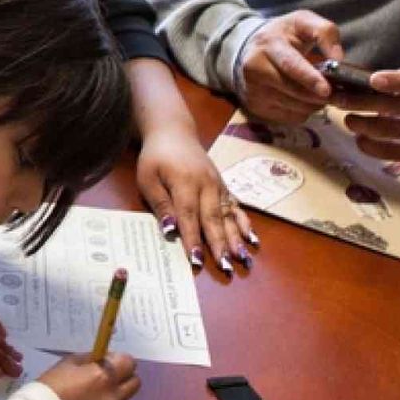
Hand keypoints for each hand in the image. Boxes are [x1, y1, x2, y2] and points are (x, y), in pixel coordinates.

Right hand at [38, 352, 140, 399]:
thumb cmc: (49, 391)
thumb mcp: (66, 365)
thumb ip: (90, 360)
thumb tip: (104, 359)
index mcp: (104, 376)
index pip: (129, 362)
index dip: (119, 362)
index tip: (108, 365)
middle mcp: (115, 397)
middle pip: (134, 383)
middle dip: (122, 380)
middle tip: (103, 384)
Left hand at [135, 126, 256, 274]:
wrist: (174, 132)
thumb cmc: (156, 157)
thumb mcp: (147, 178)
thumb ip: (160, 204)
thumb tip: (171, 229)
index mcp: (185, 182)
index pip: (189, 216)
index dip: (193, 239)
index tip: (196, 260)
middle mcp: (206, 185)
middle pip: (213, 219)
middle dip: (220, 245)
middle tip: (226, 267)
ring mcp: (218, 185)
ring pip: (228, 215)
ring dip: (236, 238)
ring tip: (243, 258)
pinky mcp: (223, 186)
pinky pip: (236, 207)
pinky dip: (244, 223)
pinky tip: (252, 239)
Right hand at [239, 11, 344, 122]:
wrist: (249, 48)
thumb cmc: (284, 34)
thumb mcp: (304, 21)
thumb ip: (325, 32)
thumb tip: (338, 59)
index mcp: (269, 43)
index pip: (290, 64)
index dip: (309, 78)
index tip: (326, 90)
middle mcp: (255, 67)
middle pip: (291, 89)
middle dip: (317, 96)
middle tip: (337, 96)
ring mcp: (252, 89)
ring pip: (292, 106)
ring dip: (313, 104)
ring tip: (322, 94)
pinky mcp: (254, 105)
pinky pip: (287, 117)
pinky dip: (302, 112)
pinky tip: (305, 100)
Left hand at [336, 69, 399, 170]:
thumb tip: (361, 78)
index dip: (397, 80)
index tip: (373, 79)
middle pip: (398, 106)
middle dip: (363, 101)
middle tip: (336, 97)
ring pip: (394, 130)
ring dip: (365, 124)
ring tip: (348, 119)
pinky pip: (395, 152)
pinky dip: (374, 147)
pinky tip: (360, 140)